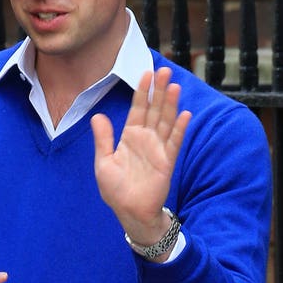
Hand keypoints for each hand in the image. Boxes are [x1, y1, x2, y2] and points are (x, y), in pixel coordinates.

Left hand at [91, 67, 190, 244]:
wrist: (129, 212)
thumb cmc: (115, 189)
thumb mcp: (103, 162)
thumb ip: (103, 139)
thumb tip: (97, 116)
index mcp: (130, 137)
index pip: (137, 109)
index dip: (141, 91)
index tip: (145, 73)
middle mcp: (146, 139)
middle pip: (154, 109)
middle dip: (158, 90)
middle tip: (164, 70)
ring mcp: (158, 149)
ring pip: (165, 121)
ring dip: (170, 104)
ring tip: (174, 85)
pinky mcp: (167, 161)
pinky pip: (174, 142)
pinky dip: (179, 129)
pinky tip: (185, 114)